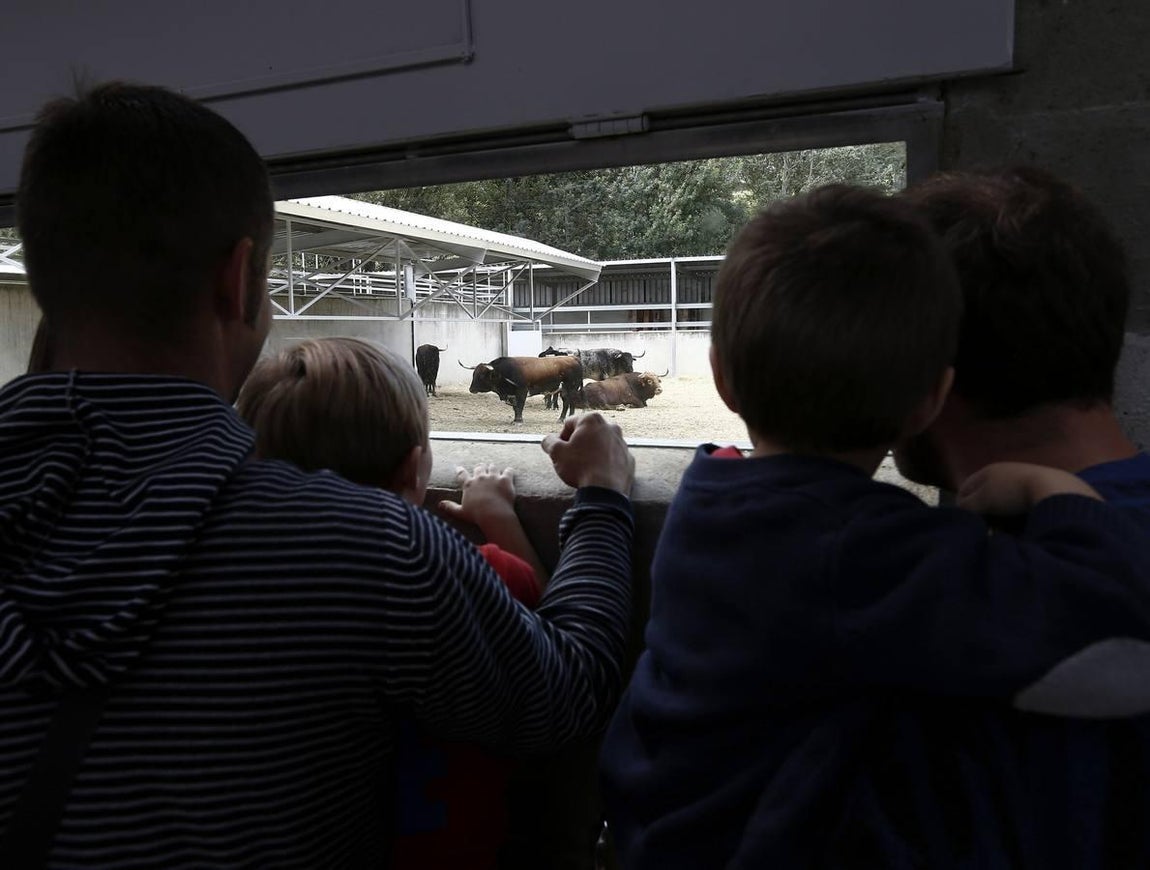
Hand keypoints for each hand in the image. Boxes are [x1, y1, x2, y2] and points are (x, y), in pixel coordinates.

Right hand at [438, 464, 517, 529]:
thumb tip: (440, 504)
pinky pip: (508, 470)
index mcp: (469, 484)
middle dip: (479, 468)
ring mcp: (494, 477)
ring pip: (492, 467)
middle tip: (481, 469)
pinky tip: (509, 472)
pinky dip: (508, 471)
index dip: (459, 470)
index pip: (462, 474)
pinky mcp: (505, 480)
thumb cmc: (476, 515)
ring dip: (492, 468)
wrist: (494, 515)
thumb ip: (450, 507)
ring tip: (493, 469)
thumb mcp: (460, 512)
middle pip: (479, 467)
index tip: (458, 468)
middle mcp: (480, 477)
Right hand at [541, 412, 633, 494]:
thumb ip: (549, 442)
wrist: (605, 490)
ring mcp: (622, 443)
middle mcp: (610, 426)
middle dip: (579, 443)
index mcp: (592, 420)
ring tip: (585, 468)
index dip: (561, 439)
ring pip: (602, 444)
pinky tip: (598, 474)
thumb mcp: (556, 453)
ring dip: (593, 452)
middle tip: (572, 459)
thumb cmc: (580, 467)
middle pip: (587, 433)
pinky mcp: (629, 458)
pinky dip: (605, 462)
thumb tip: (548, 440)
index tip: (561, 452)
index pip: (569, 424)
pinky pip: (613, 457)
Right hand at [957, 461, 1101, 514]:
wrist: (1055, 491)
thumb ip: (966, 505)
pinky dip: (1017, 515)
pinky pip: (1020, 505)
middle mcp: (1003, 472)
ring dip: (1000, 516)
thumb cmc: (1011, 494)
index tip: (966, 523)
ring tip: (1004, 529)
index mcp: (987, 470)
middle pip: (984, 496)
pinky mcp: (1039, 489)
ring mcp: (1022, 479)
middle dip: (983, 512)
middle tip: (985, 527)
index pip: (964, 489)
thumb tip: (960, 512)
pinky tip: (1021, 524)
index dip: (961, 506)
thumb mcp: (982, 500)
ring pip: (1002, 502)